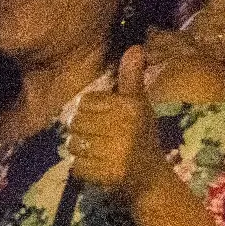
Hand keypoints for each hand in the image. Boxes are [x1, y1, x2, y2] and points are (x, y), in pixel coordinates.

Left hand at [68, 46, 171, 199]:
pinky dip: (83, 168)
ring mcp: (116, 153)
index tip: (105, 121)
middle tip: (100, 139)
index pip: (86, 101)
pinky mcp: (107, 174)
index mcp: (130, 107)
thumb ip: (131, 77)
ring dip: (82, 150)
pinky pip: (77, 166)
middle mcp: (124, 128)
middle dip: (84, 131)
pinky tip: (98, 167)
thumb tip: (135, 48)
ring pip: (74, 144)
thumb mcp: (139, 104)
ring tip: (99, 153)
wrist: (150, 178)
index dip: (91, 111)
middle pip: (77, 122)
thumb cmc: (141, 135)